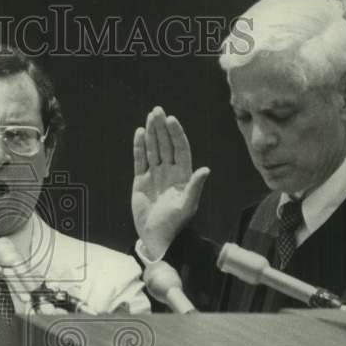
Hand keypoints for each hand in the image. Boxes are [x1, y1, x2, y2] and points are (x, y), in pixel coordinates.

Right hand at [131, 106, 209, 259]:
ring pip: (153, 148)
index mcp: (183, 175)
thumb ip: (195, 186)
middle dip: (162, 127)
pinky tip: (140, 133)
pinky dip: (139, 146)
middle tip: (157, 110)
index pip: (180, 149)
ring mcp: (155, 174)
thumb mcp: (187, 205)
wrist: (157, 236)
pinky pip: (140, 160)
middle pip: (165, 144)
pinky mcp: (141, 180)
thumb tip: (206, 169)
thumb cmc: (175, 223)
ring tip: (149, 116)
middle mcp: (169, 171)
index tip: (171, 120)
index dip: (176, 134)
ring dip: (152, 133)